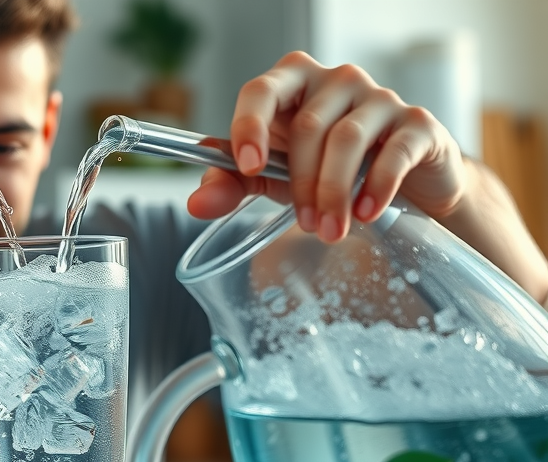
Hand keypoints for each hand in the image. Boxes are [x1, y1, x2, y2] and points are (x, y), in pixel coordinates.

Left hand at [188, 51, 466, 242]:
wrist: (402, 183)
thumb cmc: (327, 169)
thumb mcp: (273, 177)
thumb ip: (233, 183)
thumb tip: (196, 203)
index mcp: (292, 85)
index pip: (261, 91)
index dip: (249, 125)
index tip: (248, 166)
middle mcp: (336, 81)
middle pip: (307, 125)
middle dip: (300, 183)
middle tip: (304, 224)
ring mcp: (379, 98)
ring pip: (347, 139)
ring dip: (333, 191)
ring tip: (330, 230)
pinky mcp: (416, 123)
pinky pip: (393, 151)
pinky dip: (376, 186)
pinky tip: (366, 213)